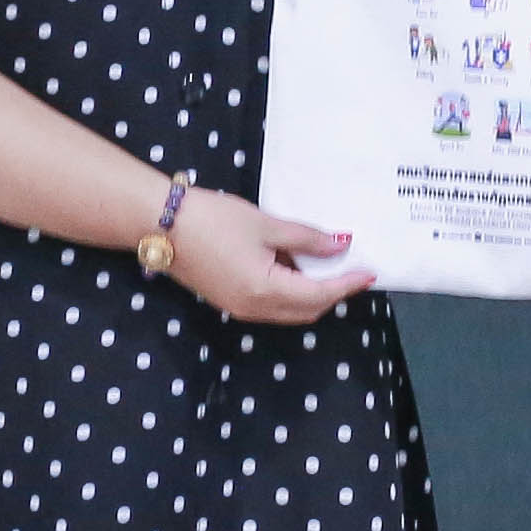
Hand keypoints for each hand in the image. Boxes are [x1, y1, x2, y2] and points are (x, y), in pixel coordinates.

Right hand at [167, 186, 367, 323]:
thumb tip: (340, 245)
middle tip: (350, 269)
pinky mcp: (229, 301)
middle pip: (307, 311)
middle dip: (332, 293)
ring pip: (288, 311)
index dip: (348, 284)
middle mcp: (255, 309)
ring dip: (310, 293)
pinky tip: (292, 264)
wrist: (160, 224)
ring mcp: (239, 309)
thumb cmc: (214, 219)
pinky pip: (270, 305)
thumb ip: (307, 238)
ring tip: (322, 263)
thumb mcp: (266, 225)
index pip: (320, 296)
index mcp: (266, 291)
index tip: (369, 273)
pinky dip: (289, 291)